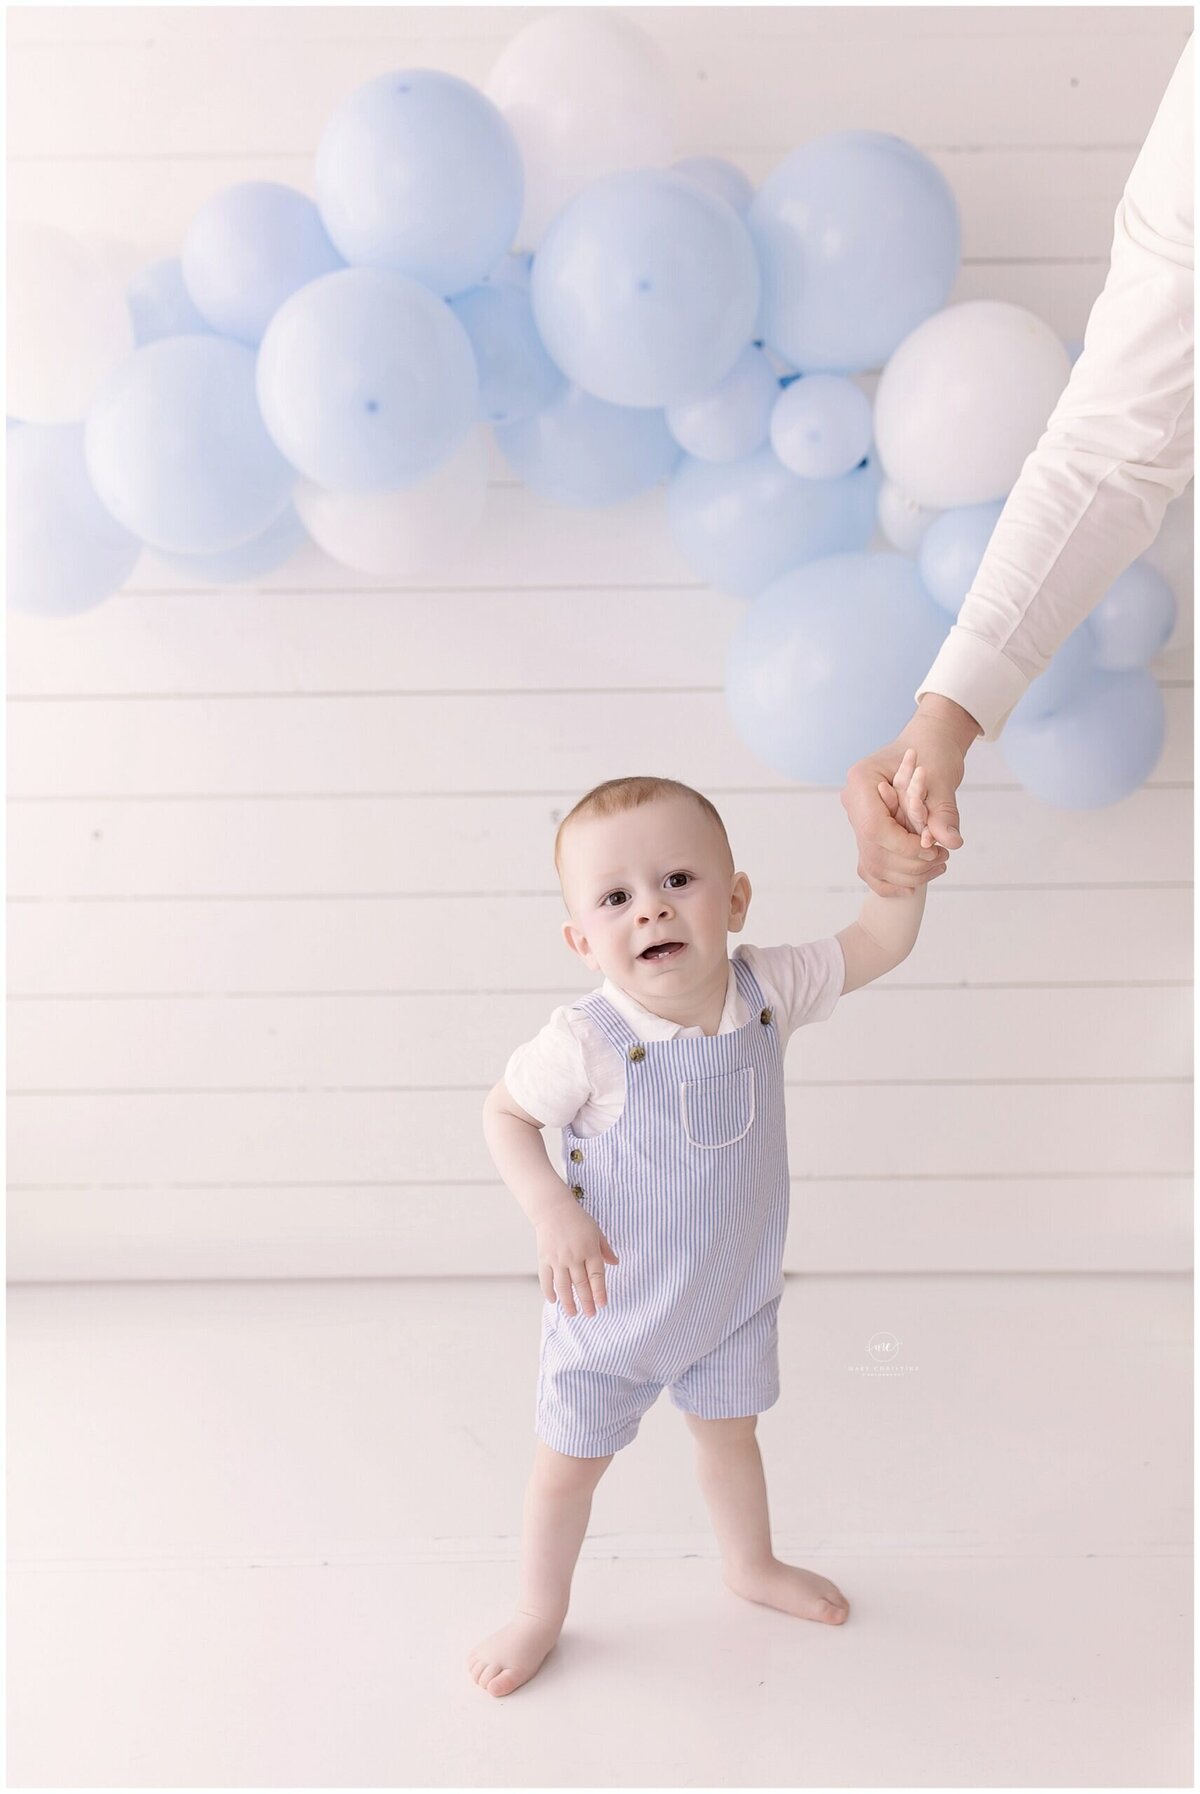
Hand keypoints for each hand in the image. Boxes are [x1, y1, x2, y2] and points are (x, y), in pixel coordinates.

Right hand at [536, 1201, 619, 1317]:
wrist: (553, 1209)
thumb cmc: (578, 1219)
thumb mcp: (596, 1231)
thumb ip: (605, 1249)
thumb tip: (615, 1263)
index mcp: (589, 1250)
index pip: (596, 1276)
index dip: (599, 1292)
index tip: (602, 1305)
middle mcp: (574, 1257)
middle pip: (581, 1285)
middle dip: (586, 1302)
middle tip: (590, 1314)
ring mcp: (558, 1259)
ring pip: (563, 1286)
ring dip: (568, 1302)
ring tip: (573, 1313)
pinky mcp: (544, 1259)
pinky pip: (546, 1279)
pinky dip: (549, 1291)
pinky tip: (554, 1301)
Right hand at [841, 702, 976, 898]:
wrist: (928, 743)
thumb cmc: (933, 753)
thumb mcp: (942, 780)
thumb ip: (943, 812)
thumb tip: (952, 842)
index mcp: (861, 780)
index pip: (874, 828)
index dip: (903, 847)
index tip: (932, 850)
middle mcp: (852, 800)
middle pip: (871, 849)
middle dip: (908, 863)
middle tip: (941, 859)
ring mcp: (856, 817)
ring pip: (871, 862)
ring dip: (905, 873)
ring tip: (938, 865)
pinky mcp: (866, 831)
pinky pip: (870, 865)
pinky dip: (891, 879)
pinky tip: (913, 885)